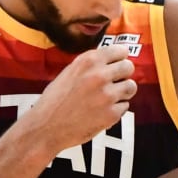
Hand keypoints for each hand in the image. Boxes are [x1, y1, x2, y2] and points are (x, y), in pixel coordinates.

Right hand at [22, 42, 137, 155]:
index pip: (120, 51)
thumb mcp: (70, 72)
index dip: (121, 58)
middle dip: (124, 74)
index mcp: (89, 61)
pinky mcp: (111, 114)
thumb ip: (91, 65)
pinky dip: (116, 109)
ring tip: (109, 98)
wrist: (46, 127)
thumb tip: (113, 60)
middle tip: (116, 82)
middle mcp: (100, 75)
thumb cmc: (55, 100)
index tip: (119, 63)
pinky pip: (125, 106)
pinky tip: (101, 112)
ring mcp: (107, 95)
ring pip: (131, 87)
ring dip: (123, 92)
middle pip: (129, 67)